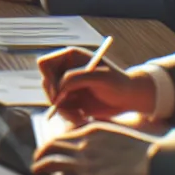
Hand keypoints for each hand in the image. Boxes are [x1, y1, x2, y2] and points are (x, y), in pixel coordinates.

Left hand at [33, 123, 157, 174]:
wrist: (156, 163)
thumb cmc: (144, 150)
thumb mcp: (118, 132)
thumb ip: (101, 133)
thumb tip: (92, 132)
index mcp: (91, 131)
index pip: (61, 136)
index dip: (50, 144)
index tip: (47, 151)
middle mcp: (83, 145)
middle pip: (50, 148)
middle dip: (40, 156)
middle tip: (37, 164)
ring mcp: (85, 163)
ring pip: (50, 164)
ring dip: (40, 169)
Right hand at [38, 47, 158, 123]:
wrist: (130, 98)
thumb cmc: (118, 83)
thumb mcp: (100, 78)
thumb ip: (77, 78)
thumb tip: (58, 88)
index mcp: (70, 57)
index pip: (44, 64)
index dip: (48, 78)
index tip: (58, 93)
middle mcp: (65, 70)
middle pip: (45, 83)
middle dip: (55, 98)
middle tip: (66, 109)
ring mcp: (67, 86)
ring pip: (52, 99)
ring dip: (63, 110)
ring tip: (81, 116)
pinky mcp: (71, 100)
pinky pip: (60, 110)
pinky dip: (69, 116)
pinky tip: (84, 117)